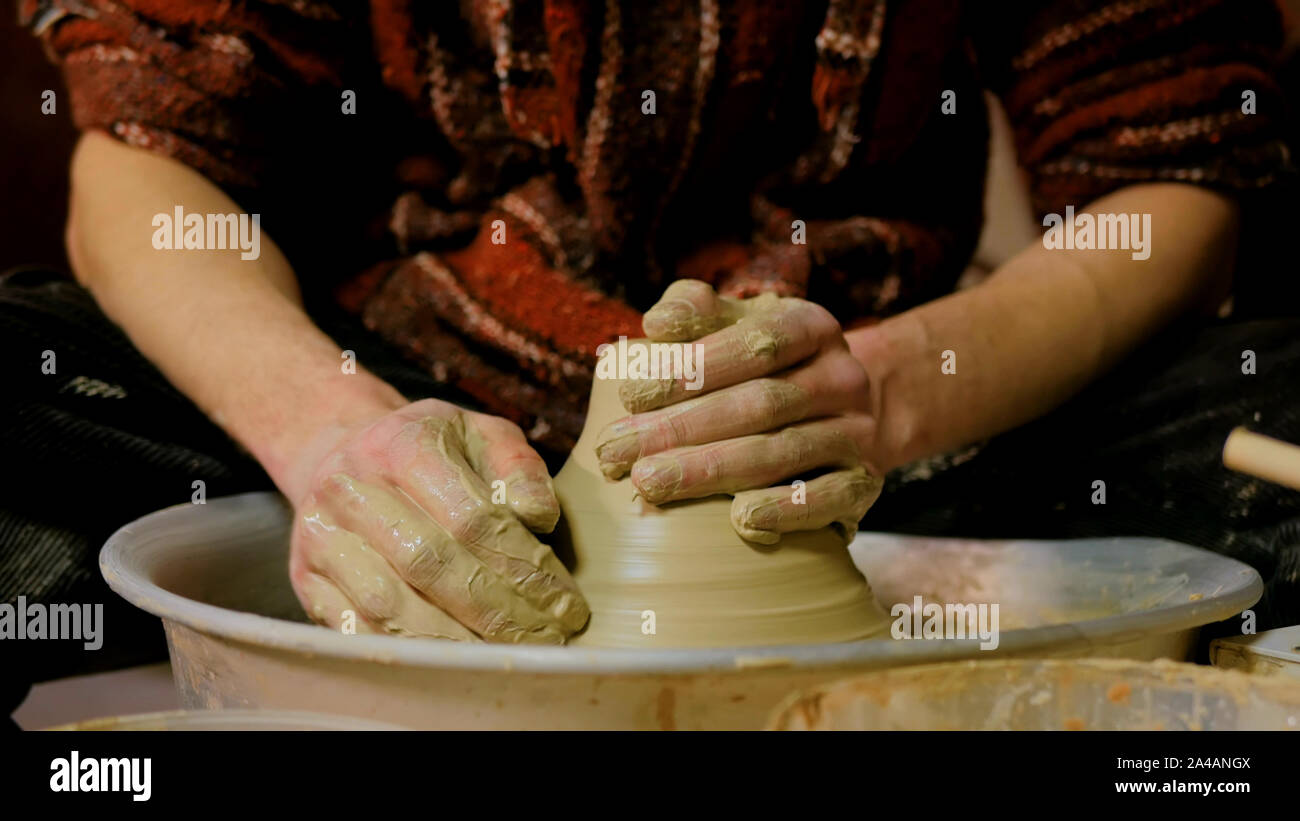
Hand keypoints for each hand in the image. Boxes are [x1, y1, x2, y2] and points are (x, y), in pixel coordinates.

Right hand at [288, 399, 589, 642]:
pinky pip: (357, 629)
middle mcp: (351, 487)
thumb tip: (539, 517)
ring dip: (454, 640)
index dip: (522, 566)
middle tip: (546, 638)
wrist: (344, 454)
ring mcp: (320, 536)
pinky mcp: (306, 578)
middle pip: (429, 563)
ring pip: (389, 604)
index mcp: (402, 444)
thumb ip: (519, 468)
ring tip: (506, 655)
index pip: (470, 517)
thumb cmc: (431, 450)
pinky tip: (454, 660)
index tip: (564, 602)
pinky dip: (409, 650)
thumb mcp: (481, 435)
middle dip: (496, 610)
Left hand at [594, 280, 882, 543]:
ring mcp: (858, 433)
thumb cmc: (765, 365)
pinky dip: (785, 511)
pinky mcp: (865, 485)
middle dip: (681, 429)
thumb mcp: (736, 324)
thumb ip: (694, 311)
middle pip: (760, 403)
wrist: (846, 412)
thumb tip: (658, 324)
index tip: (629, 396)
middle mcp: (843, 377)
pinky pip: (829, 499)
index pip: (755, 345)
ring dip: (710, 471)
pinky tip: (740, 520)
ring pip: (782, 452)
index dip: (693, 369)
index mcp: (812, 327)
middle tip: (617, 452)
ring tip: (649, 484)